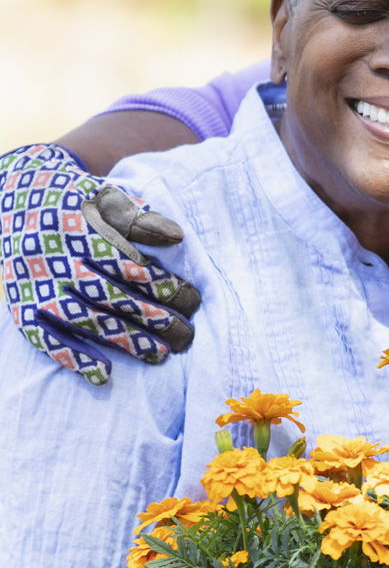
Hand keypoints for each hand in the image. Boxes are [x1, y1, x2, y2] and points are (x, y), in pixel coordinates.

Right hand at [0, 143, 200, 383]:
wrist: (16, 193)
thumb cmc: (76, 199)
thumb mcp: (105, 197)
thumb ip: (138, 218)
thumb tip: (176, 238)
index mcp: (75, 227)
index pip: (125, 264)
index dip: (161, 285)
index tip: (192, 301)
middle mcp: (51, 257)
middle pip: (108, 296)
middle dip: (152, 318)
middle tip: (187, 335)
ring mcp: (34, 284)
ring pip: (82, 319)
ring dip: (123, 339)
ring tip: (161, 354)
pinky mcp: (20, 304)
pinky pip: (43, 337)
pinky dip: (72, 357)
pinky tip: (104, 374)